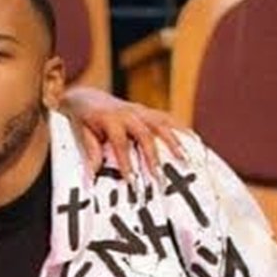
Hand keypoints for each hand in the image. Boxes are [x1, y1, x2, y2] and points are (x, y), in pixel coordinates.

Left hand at [60, 86, 187, 177]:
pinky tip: (194, 141)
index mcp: (109, 119)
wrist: (86, 96)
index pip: (120, 143)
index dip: (126, 162)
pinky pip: (167, 119)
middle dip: (152, 156)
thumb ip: (91, 152)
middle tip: (159, 176)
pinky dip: (181, 130)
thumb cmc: (83, 120)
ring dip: (174, 142)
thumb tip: (93, 175)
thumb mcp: (82, 134)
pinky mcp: (148, 111)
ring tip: (185, 160)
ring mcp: (140, 110)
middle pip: (144, 134)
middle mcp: (127, 113)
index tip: (131, 180)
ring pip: (161, 124)